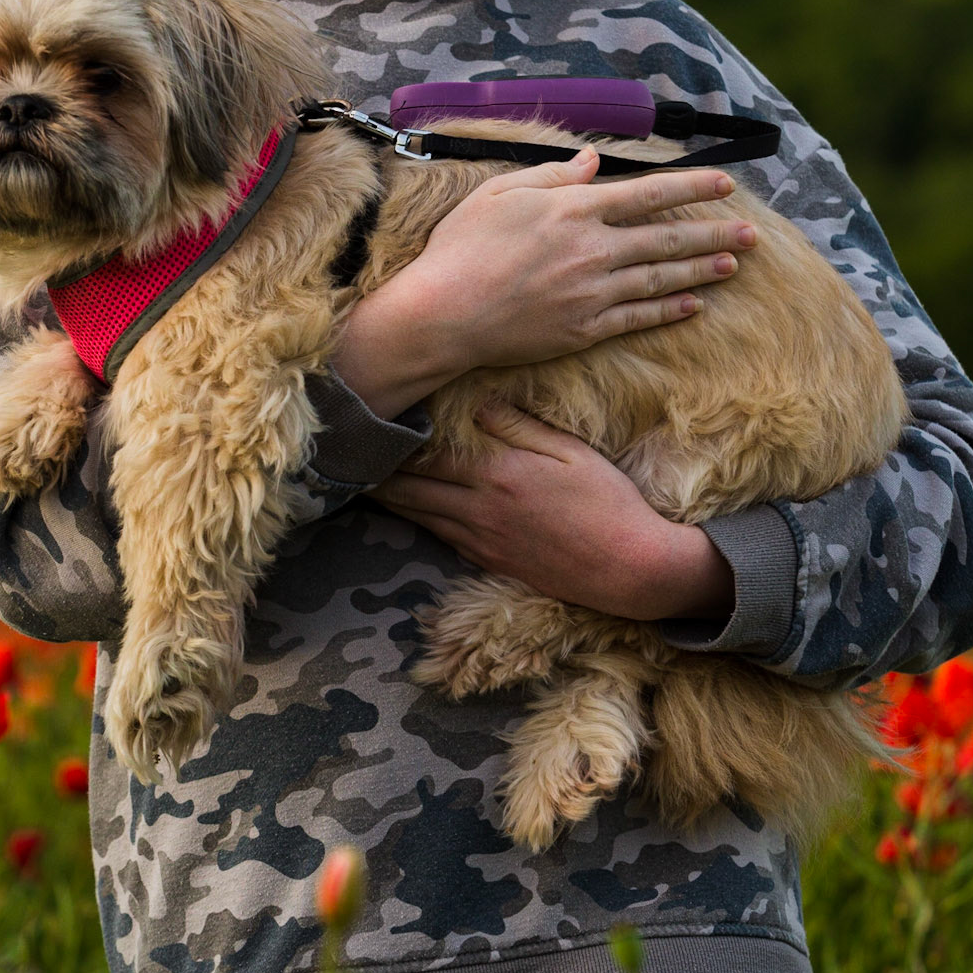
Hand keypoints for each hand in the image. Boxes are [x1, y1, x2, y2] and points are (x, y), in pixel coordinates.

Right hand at [332, 148, 755, 419]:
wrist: (444, 314)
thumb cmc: (462, 249)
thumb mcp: (499, 193)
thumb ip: (551, 175)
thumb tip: (591, 162)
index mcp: (574, 210)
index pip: (649, 193)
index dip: (693, 187)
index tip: (726, 184)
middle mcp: (593, 249)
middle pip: (667, 237)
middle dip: (714, 232)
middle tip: (751, 233)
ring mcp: (593, 293)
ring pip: (662, 278)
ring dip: (702, 270)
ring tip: (734, 264)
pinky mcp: (585, 330)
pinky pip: (639, 318)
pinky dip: (670, 311)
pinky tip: (695, 305)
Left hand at [374, 403, 735, 622]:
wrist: (629, 569)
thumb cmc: (607, 502)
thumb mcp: (570, 452)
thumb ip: (518, 427)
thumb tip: (477, 402)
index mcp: (498, 473)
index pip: (428, 453)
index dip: (394, 440)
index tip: (368, 422)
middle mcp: (479, 508)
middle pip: (410, 489)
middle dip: (375, 472)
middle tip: (343, 456)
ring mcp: (482, 539)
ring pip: (419, 516)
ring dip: (388, 499)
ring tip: (361, 481)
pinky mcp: (490, 562)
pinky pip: (442, 537)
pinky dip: (418, 521)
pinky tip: (409, 511)